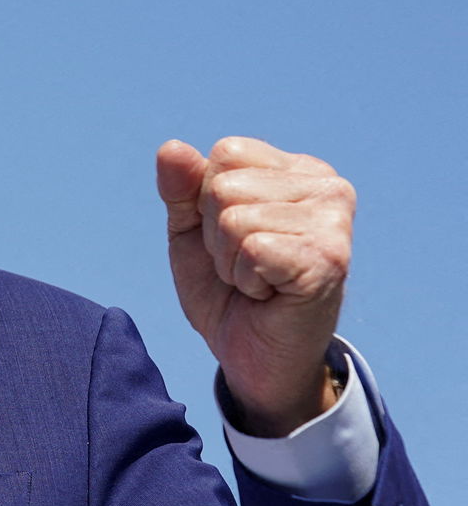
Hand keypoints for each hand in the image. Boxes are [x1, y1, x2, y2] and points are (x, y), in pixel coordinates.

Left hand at [157, 137, 351, 435]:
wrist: (251, 358)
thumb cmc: (226, 289)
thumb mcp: (191, 230)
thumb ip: (180, 187)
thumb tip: (171, 148)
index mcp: (298, 170)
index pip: (226, 152)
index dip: (207, 201)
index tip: (233, 237)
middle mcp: (328, 186)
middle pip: (224, 185)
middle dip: (216, 234)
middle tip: (246, 266)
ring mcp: (334, 222)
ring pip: (233, 217)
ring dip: (230, 260)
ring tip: (258, 281)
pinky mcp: (329, 259)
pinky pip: (251, 248)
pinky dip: (245, 278)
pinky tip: (270, 294)